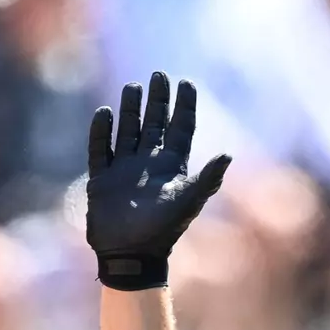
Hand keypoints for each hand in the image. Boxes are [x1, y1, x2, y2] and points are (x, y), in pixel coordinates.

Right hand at [87, 71, 230, 289]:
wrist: (130, 254)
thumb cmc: (162, 230)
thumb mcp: (188, 202)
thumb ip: (207, 178)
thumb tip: (229, 155)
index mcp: (172, 166)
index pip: (180, 128)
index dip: (184, 106)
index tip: (185, 82)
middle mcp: (148, 163)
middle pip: (154, 123)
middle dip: (157, 100)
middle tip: (159, 75)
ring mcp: (124, 169)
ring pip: (128, 130)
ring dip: (130, 109)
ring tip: (133, 87)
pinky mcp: (102, 178)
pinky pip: (100, 148)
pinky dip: (101, 131)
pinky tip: (104, 113)